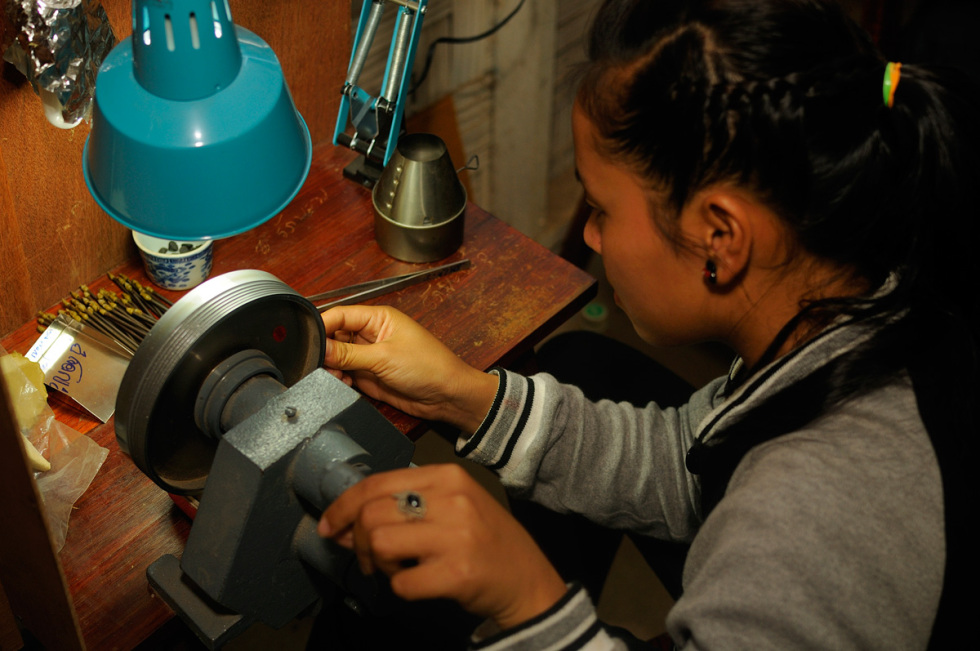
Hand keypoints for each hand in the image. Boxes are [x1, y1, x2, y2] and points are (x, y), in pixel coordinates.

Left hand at [319, 464, 566, 630]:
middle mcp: (452, 499)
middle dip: (358, 541)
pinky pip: (401, 582)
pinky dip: (401, 588)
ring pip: (379, 544)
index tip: (330, 525)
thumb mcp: (453, 504)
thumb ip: (405, 504)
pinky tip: (420, 583)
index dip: (343, 505)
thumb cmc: (484, 540)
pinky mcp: (456, 572)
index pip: (377, 482)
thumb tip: (345, 522)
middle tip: (368, 558)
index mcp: (448, 476)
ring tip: (397, 569)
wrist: (527, 580)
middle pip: (372, 513)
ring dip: (378, 564)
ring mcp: (456, 536)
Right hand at [321, 305, 497, 432]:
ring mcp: (370, 355)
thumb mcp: (385, 357)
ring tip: (337, 376)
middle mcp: (372, 334)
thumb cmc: (429, 366)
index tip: (308, 340)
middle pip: (335, 336)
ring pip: (338, 357)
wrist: (447, 396)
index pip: (340, 314)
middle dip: (326, 350)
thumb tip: (321, 348)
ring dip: (332, 367)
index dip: (322, 325)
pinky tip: (345, 384)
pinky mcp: (370, 375)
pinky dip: (340, 379)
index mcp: (378, 318)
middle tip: (322, 364)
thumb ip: (349, 354)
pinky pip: (346, 374)